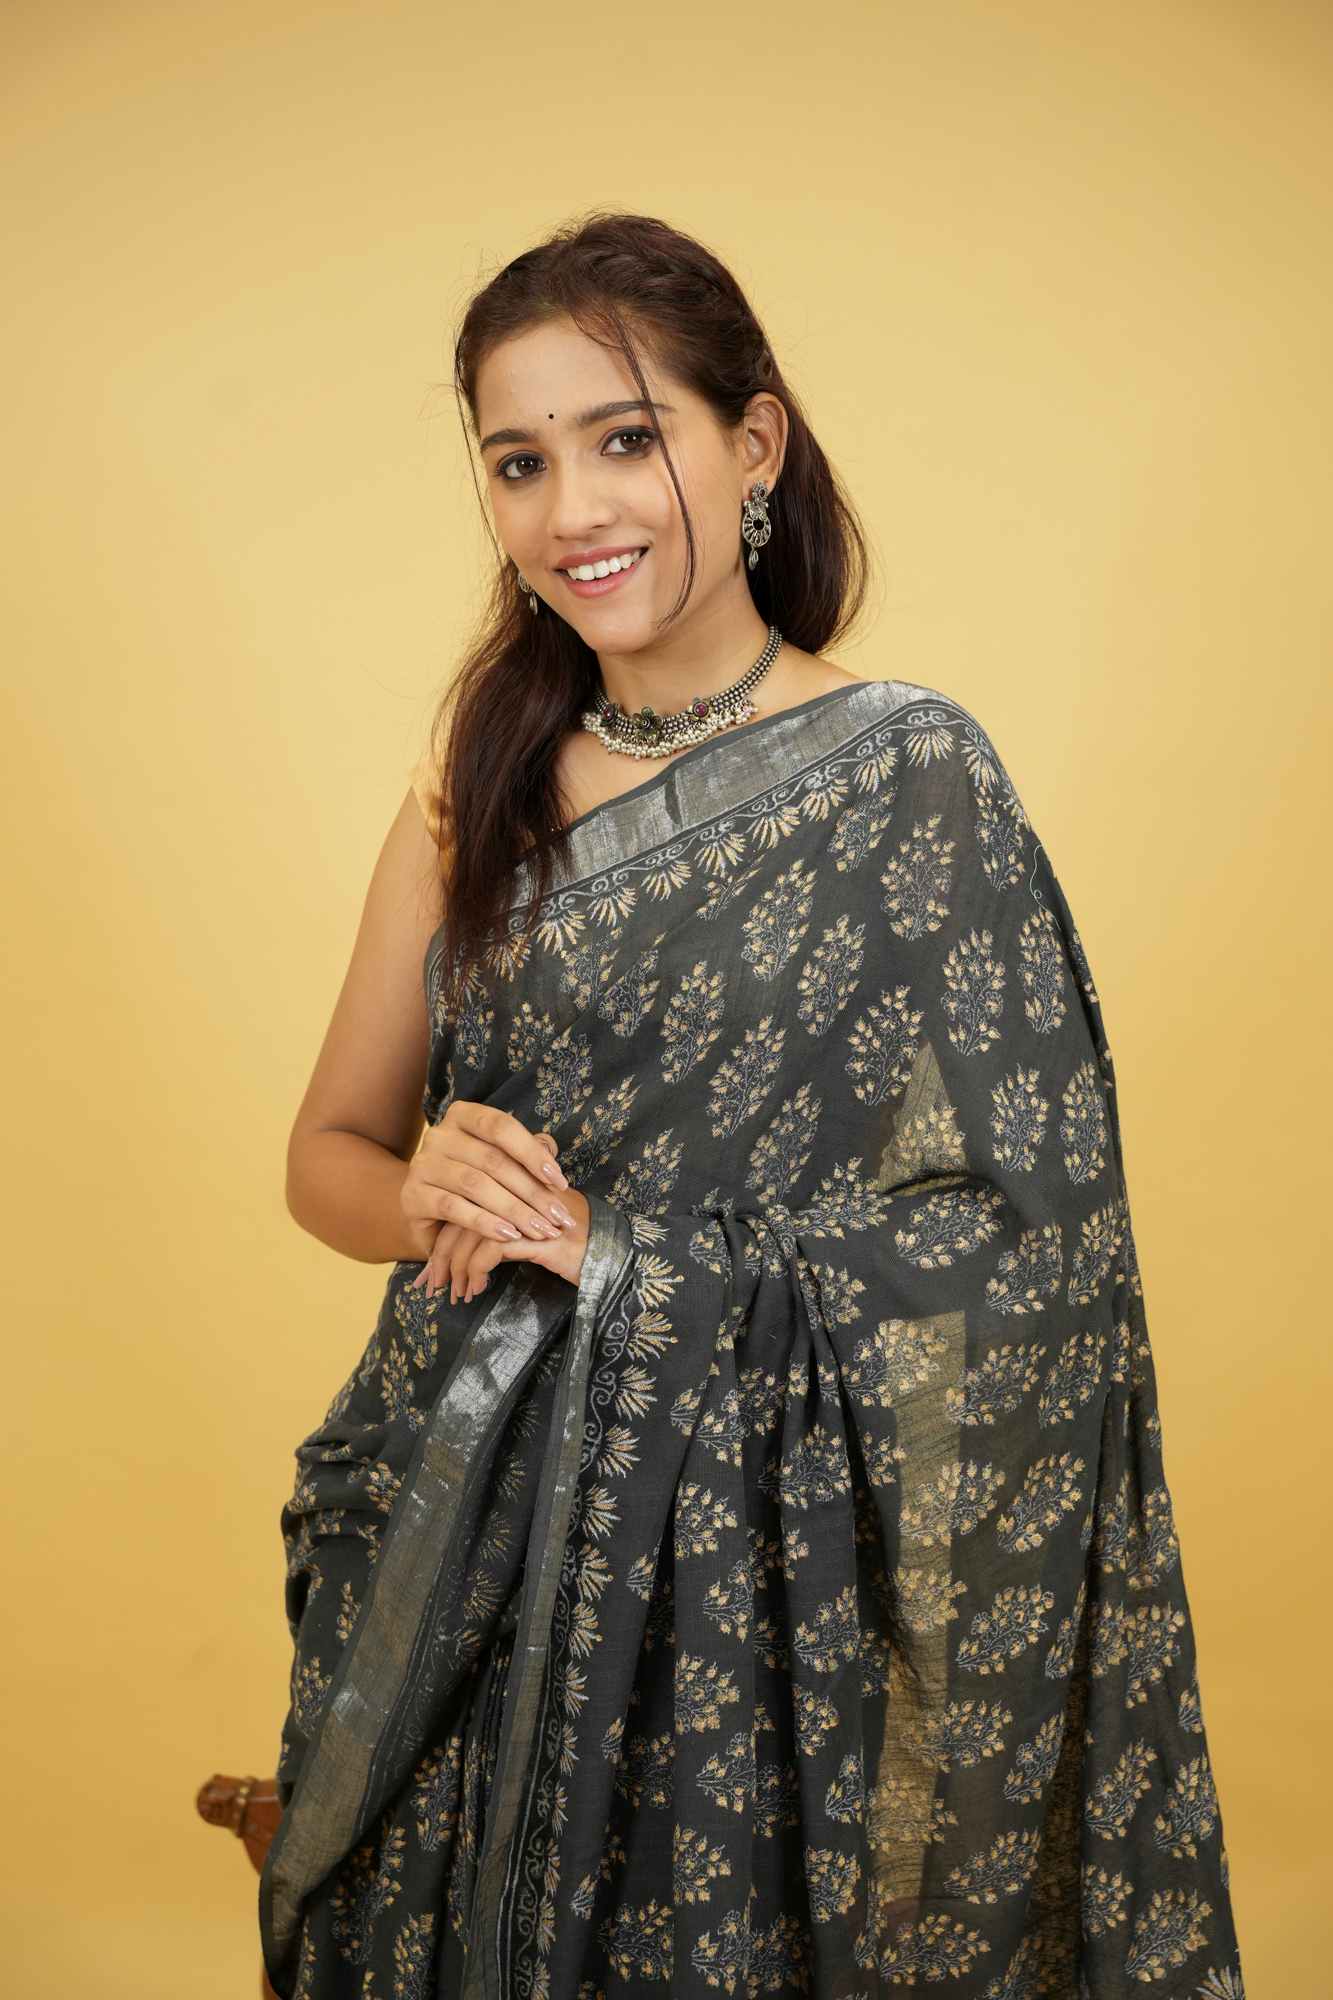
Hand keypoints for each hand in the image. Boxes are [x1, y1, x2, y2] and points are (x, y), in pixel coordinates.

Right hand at [400, 1101, 575, 1251]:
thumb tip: (551, 1149)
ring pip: (476, 1185)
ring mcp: (423, 1165)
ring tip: (541, 1230)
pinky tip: (509, 1235)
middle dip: (533, 1192)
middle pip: (493, 1161)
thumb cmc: (472, 1183)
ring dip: (515, 1211)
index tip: (561, 1183)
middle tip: (559, 1218)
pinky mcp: (412, 1196)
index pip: (501, 1126)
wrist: (426, 1211)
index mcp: (462, 1116)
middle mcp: (439, 1135)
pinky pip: (453, 1208)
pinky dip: (485, 1223)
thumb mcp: (498, 1162)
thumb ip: (524, 1152)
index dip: (533, 1153)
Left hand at [412, 1184, 589, 1302]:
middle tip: (435, 1284)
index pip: (467, 1200)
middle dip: (443, 1253)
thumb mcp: (533, 1227)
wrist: (615, 1254)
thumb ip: (502, 1226)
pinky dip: (477, 1270)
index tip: (435, 1265)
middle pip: (464, 1214)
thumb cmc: (573, 1244)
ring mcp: (531, 1212)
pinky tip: (478, 1287)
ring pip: (474, 1231)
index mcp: (516, 1183)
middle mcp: (520, 1191)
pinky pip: (493, 1250)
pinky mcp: (540, 1237)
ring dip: (457, 1267)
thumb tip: (459, 1250)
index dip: (445, 1232)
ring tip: (458, 1293)